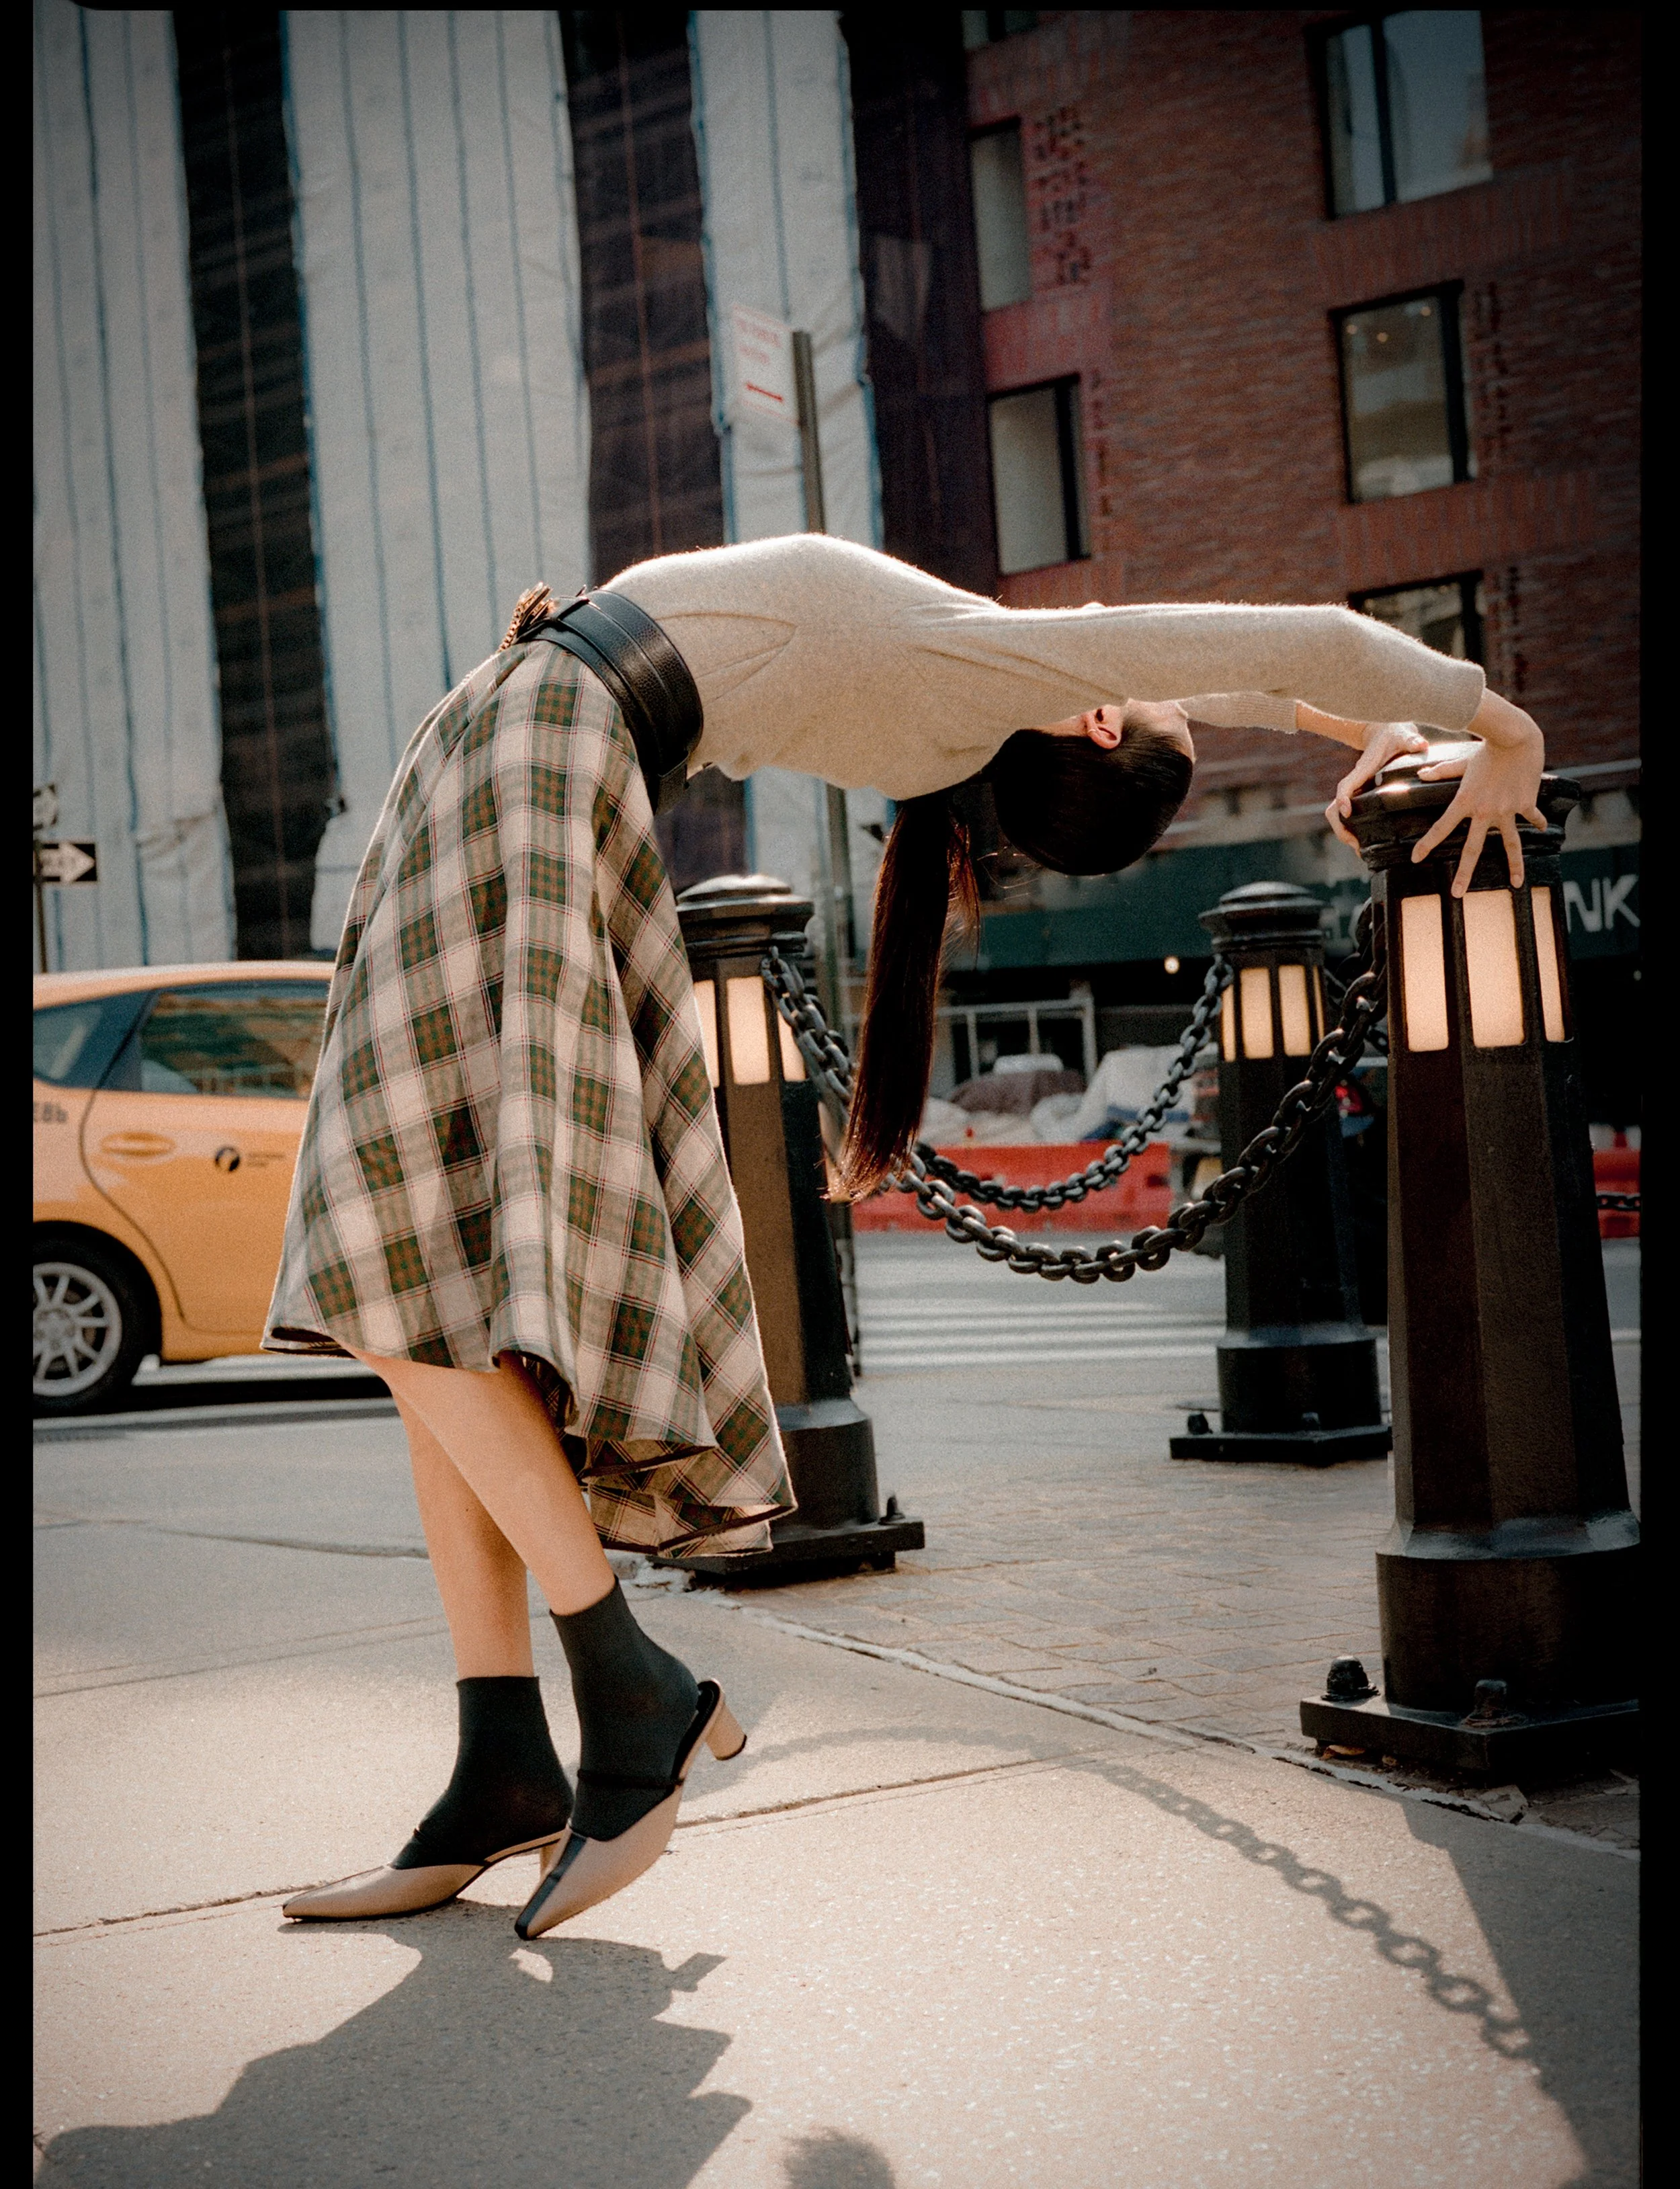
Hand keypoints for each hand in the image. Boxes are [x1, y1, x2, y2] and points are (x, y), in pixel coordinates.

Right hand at [1322, 721, 1430, 849]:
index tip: (1347, 812)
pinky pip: (1349, 815)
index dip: (1343, 799)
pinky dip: (1351, 830)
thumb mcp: (1404, 735)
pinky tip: (1365, 841)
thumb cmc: (1395, 735)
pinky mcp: (1360, 796)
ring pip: (1337, 814)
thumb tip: (1420, 744)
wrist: (1386, 733)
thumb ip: (1411, 740)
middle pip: (1334, 808)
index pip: (1347, 785)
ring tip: (1359, 849)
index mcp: (1364, 769)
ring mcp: (1356, 791)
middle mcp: (1356, 782)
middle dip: (1340, 827)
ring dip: (1343, 833)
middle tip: (1355, 844)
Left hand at [1411, 693, 1544, 893]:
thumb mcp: (1461, 761)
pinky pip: (1532, 817)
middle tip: (1458, 894)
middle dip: (1464, 873)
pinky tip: (1543, 830)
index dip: (1427, 843)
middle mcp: (1485, 810)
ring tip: (1517, 884)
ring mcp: (1507, 810)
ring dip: (1515, 865)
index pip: (1441, 827)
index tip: (1415, 859)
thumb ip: (1441, 771)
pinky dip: (1538, 822)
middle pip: (1472, 848)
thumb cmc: (1485, 748)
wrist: (1514, 737)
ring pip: (1510, 845)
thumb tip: (1420, 774)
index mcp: (1465, 801)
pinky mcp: (1526, 803)